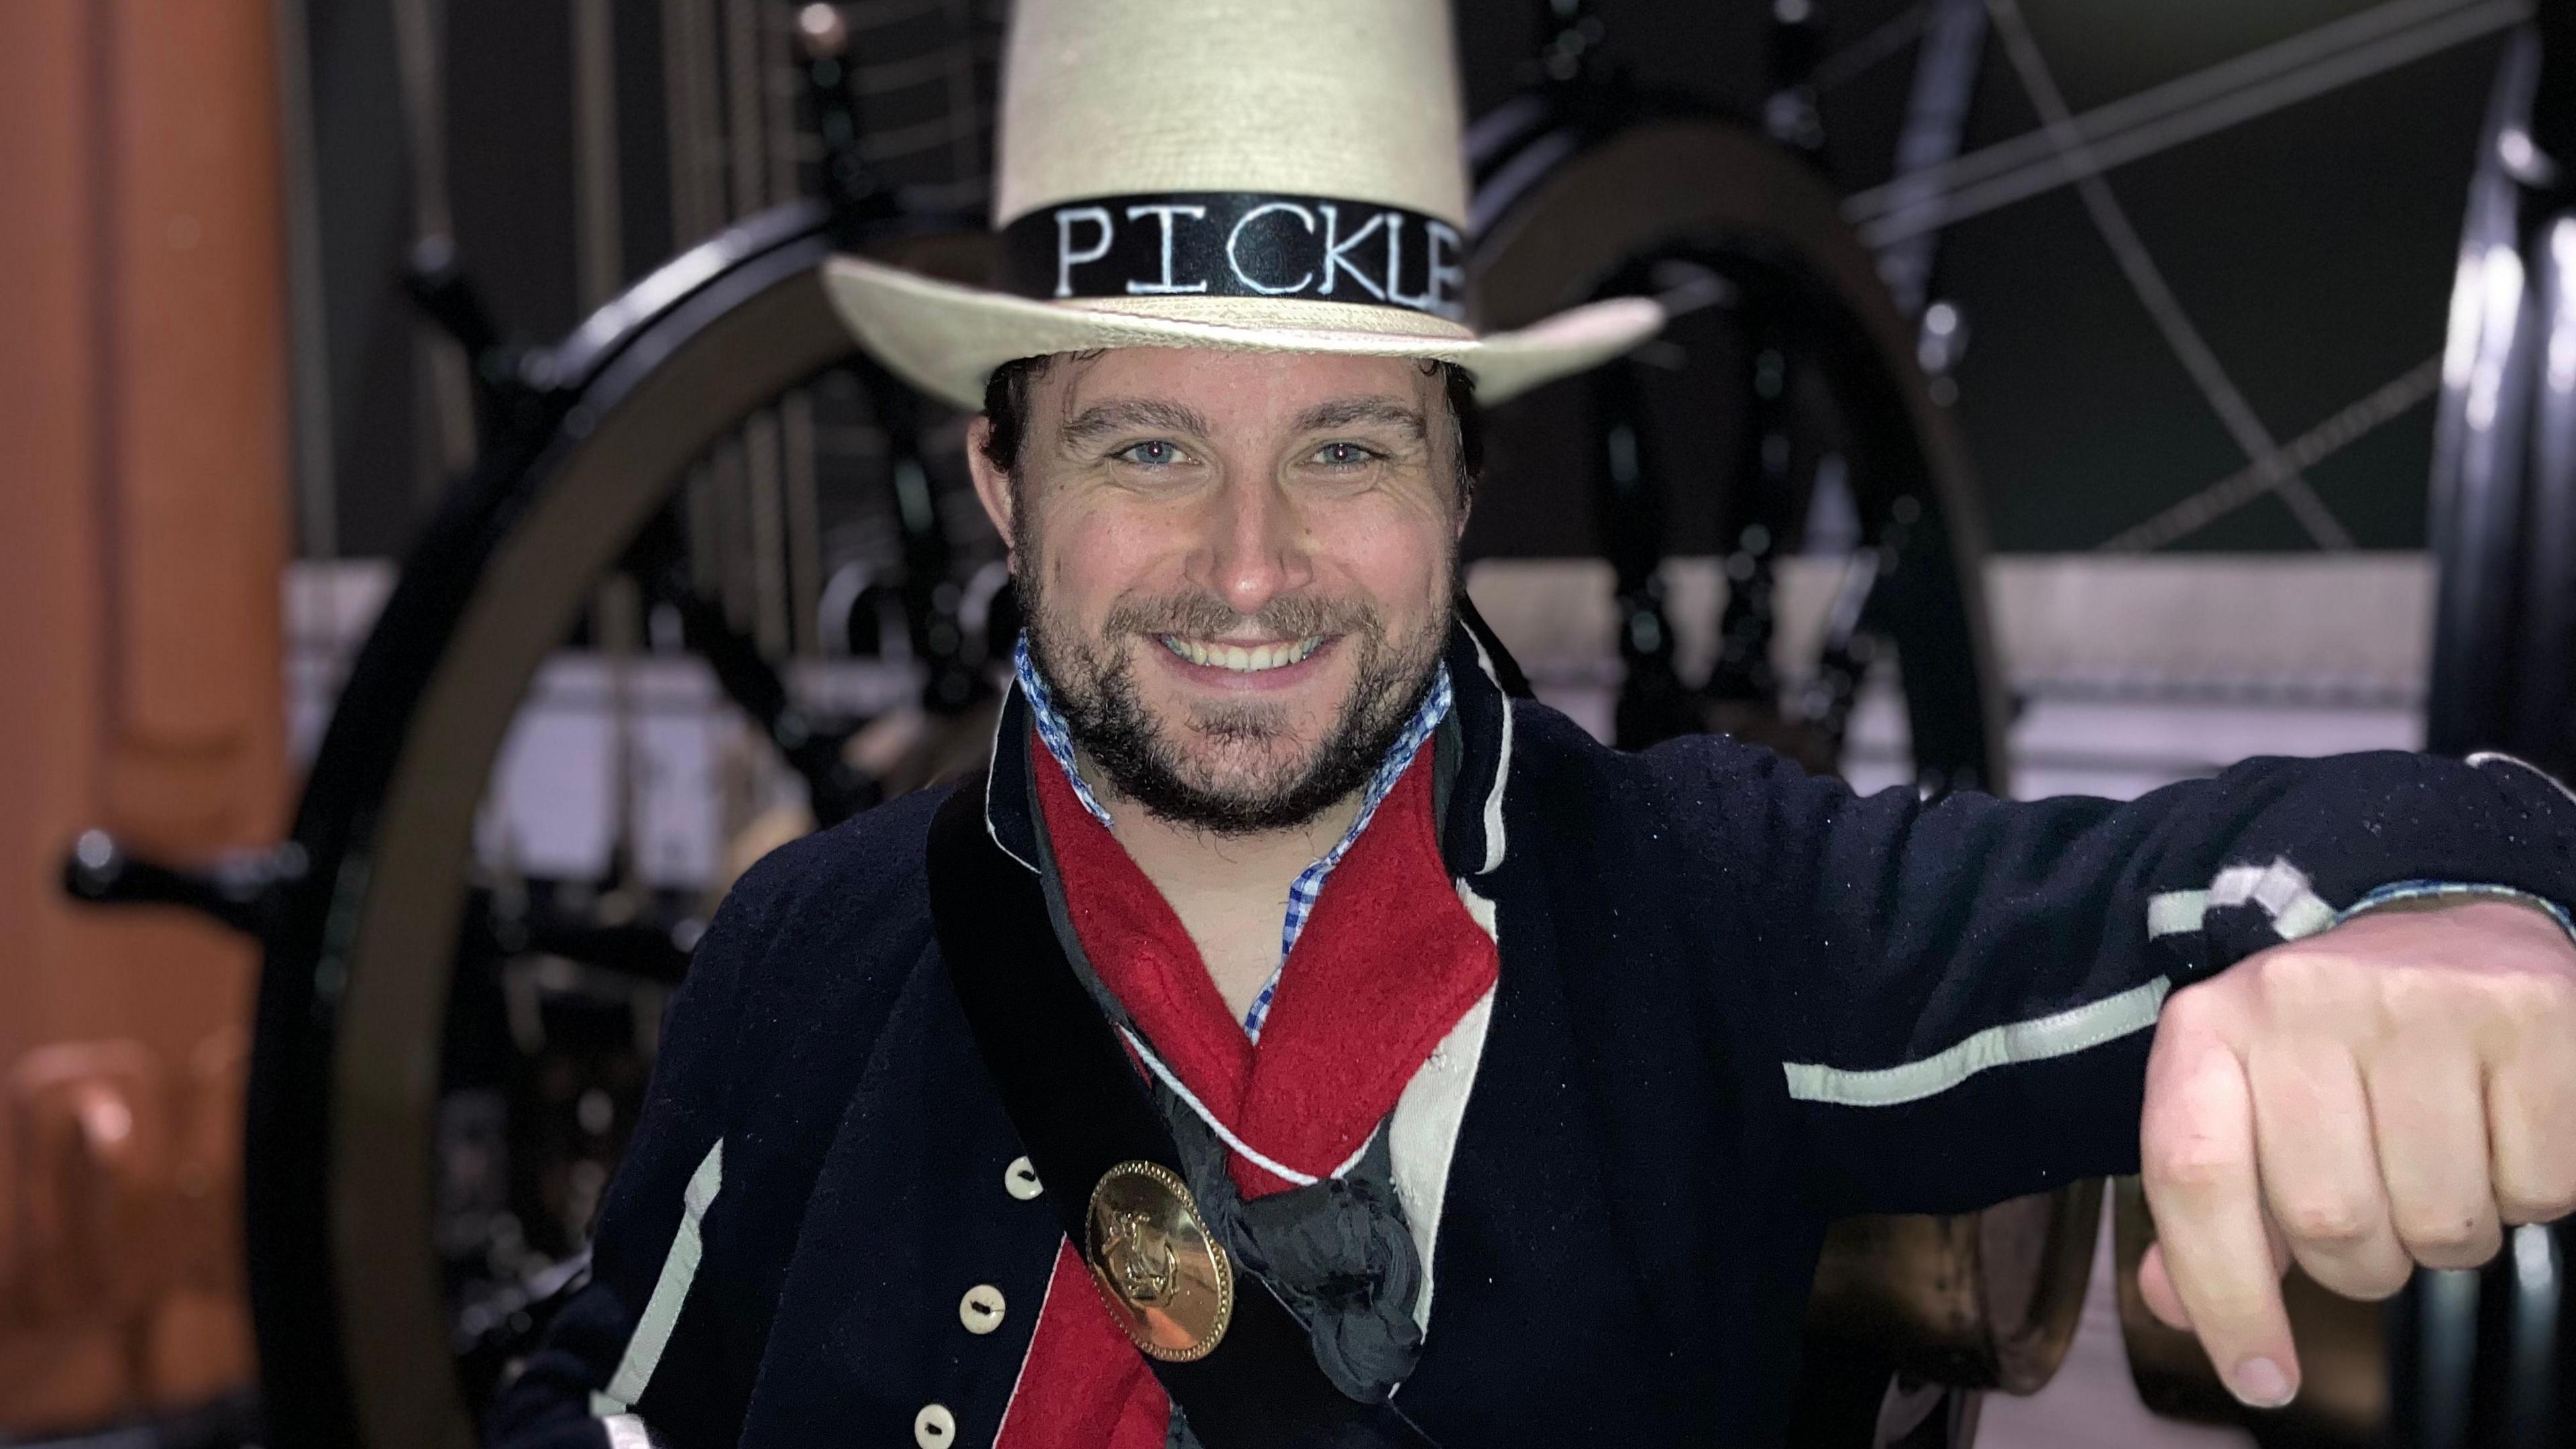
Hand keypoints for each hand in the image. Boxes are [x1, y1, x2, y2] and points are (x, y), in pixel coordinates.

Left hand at [2135, 897, 2575, 1407]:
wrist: (2454, 926)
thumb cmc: (2343, 1041)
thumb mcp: (2253, 1096)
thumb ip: (2214, 1205)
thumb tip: (2172, 1303)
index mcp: (2212, 1023)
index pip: (2193, 1177)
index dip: (2223, 1296)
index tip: (2261, 1377)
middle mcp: (2301, 998)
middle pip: (2330, 1222)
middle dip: (2366, 1262)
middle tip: (2385, 1213)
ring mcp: (2419, 1000)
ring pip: (2441, 1222)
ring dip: (2451, 1231)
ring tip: (2446, 1160)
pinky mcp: (2530, 1018)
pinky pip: (2538, 1189)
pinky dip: (2529, 1193)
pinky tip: (2504, 1130)